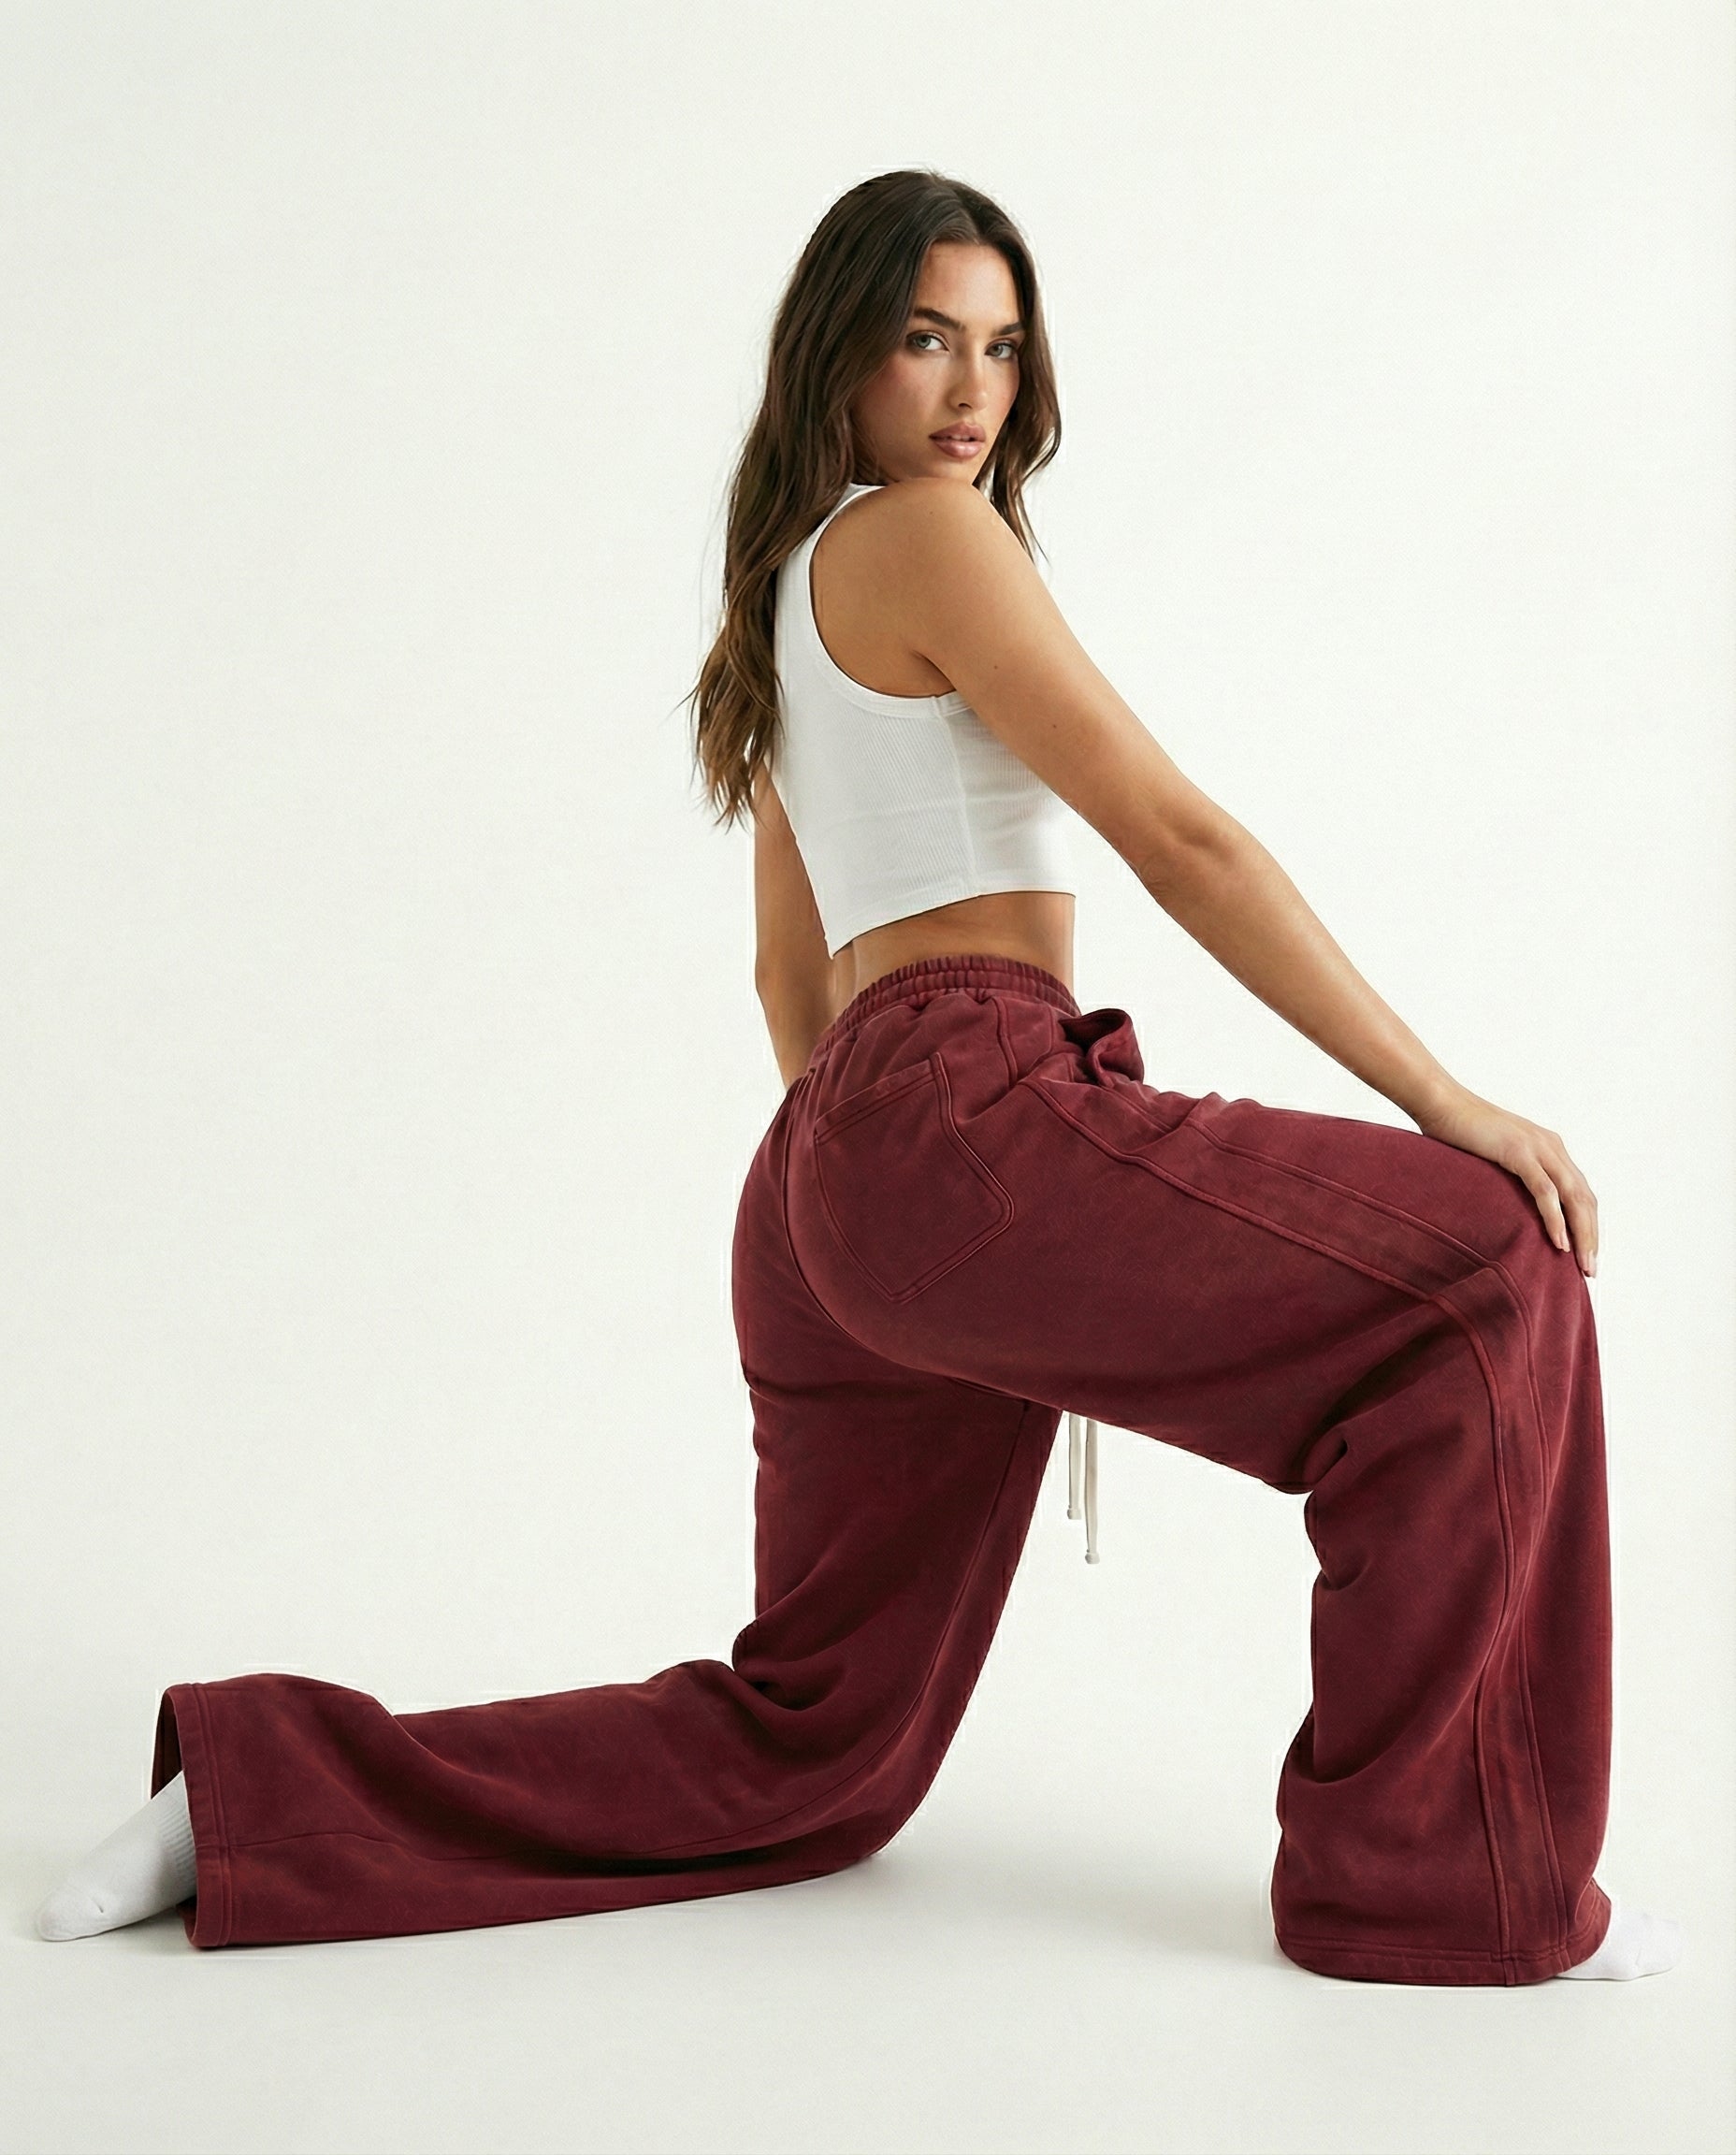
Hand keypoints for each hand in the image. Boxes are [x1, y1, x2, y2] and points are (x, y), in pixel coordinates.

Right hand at [1413, 1083, 1598, 1275]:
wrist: (1440, 1102)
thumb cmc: (1458, 1131)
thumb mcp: (1495, 1155)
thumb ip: (1510, 1173)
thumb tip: (1507, 1205)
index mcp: (1549, 1147)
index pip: (1580, 1192)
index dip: (1587, 1225)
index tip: (1584, 1255)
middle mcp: (1552, 1147)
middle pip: (1585, 1198)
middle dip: (1591, 1236)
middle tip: (1591, 1271)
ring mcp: (1538, 1148)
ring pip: (1573, 1198)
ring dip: (1582, 1234)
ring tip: (1582, 1264)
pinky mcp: (1519, 1152)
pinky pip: (1545, 1192)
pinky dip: (1555, 1219)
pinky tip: (1559, 1242)